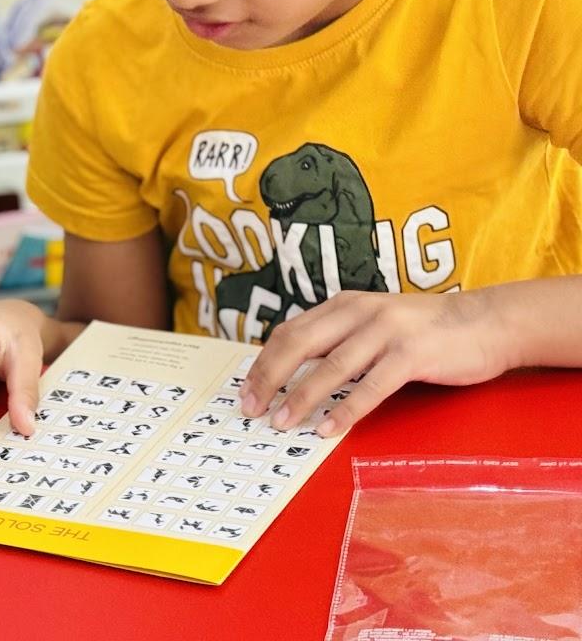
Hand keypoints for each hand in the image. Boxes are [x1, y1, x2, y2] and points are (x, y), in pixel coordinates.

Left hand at [239, 289, 513, 436]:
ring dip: (302, 397)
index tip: (247, 391)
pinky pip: (371, 385)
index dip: (264, 362)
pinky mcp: (412, 354)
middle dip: (270, 378)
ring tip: (282, 423)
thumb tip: (297, 372)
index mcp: (345, 305)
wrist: (487, 322)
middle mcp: (360, 312)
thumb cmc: (427, 331)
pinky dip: (346, 409)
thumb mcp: (375, 323)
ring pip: (332, 366)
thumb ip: (341, 340)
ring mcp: (386, 331)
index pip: (291, 331)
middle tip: (252, 408)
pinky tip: (329, 428)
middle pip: (299, 344)